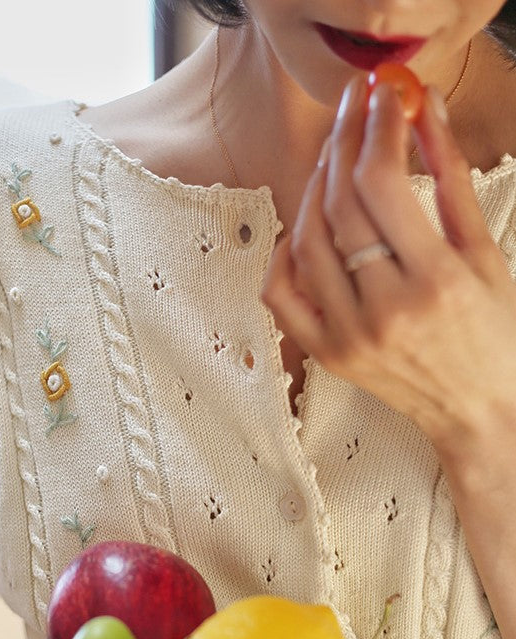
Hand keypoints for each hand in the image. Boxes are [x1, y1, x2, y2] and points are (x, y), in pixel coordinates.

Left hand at [262, 72, 515, 457]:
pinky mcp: (325, 353)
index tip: (381, 97)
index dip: (375, 127)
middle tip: (352, 110)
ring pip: (305, 242)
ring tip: (334, 159)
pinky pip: (281, 294)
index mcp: (434, 281)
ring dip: (315, 188)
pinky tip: (305, 225)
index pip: (382, 183)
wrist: (475, 408)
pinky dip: (283, 252)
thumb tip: (423, 110)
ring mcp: (347, 336)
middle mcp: (384, 310)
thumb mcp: (484, 252)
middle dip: (343, 143)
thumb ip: (451, 177)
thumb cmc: (491, 331)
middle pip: (339, 205)